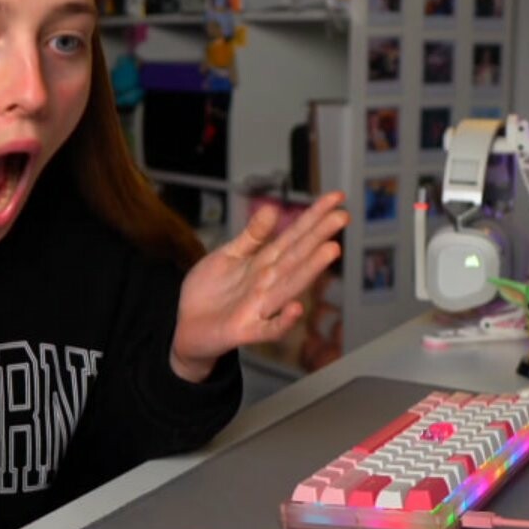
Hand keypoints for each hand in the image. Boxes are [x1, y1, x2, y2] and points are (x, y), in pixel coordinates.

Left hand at [170, 192, 348, 382]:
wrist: (186, 326)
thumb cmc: (211, 291)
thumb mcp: (229, 256)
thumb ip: (252, 236)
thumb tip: (272, 207)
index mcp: (264, 263)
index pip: (293, 237)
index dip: (313, 217)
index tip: (336, 198)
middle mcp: (268, 283)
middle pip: (296, 257)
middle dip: (318, 237)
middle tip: (343, 217)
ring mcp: (260, 307)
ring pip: (289, 286)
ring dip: (309, 270)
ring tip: (331, 249)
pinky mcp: (246, 330)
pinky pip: (268, 328)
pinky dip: (283, 321)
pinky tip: (296, 309)